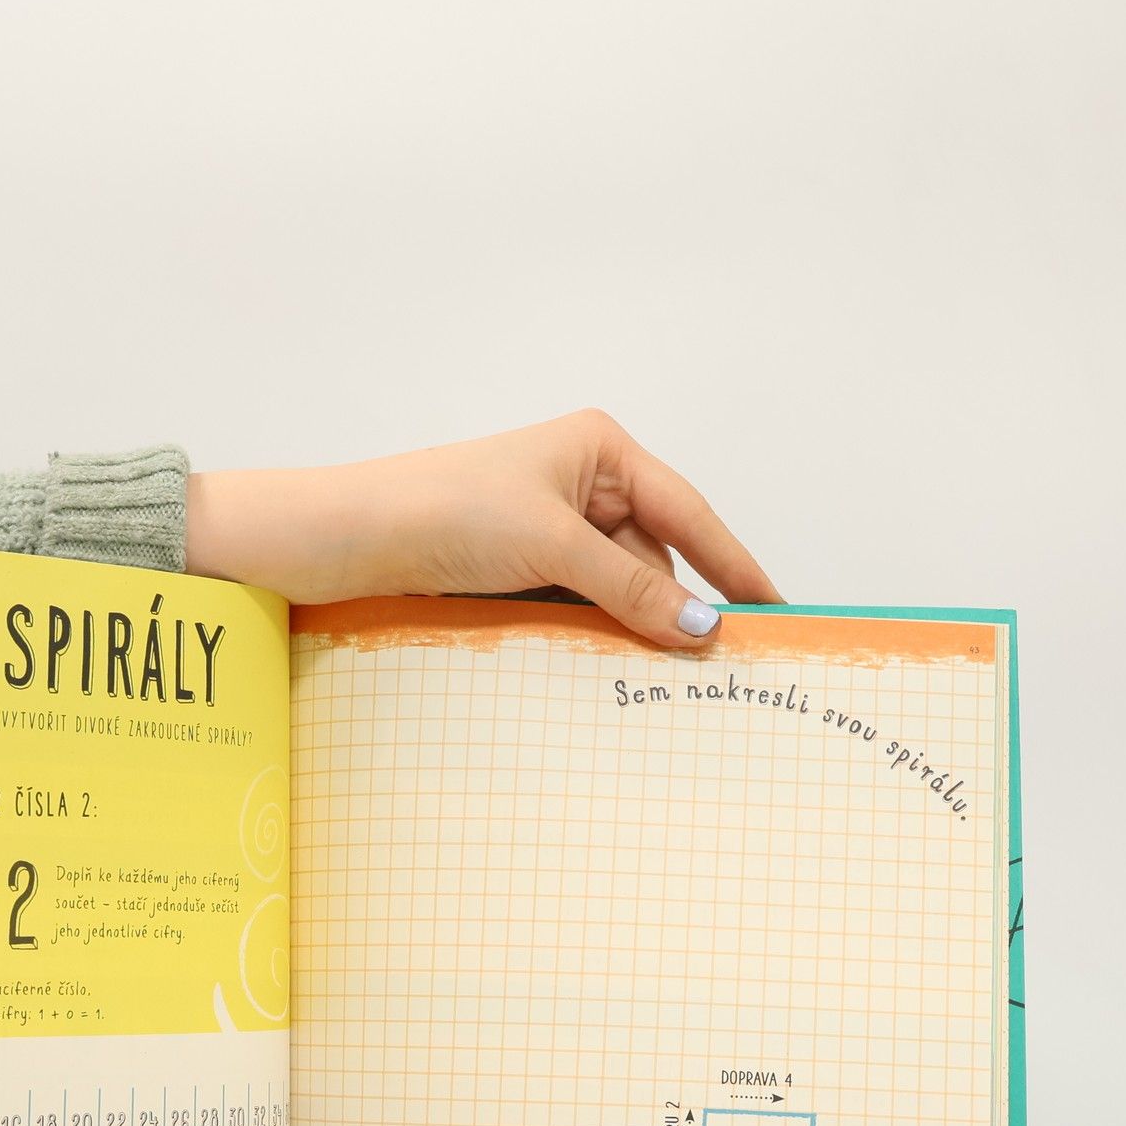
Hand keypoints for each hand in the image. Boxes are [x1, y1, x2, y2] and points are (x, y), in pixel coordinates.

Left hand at [186, 409, 781, 645]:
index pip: (688, 512)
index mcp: (599, 449)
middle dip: (678, 605)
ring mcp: (546, 526)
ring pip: (614, 586)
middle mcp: (579, 481)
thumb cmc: (446, 511)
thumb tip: (702, 628)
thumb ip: (632, 587)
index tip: (776, 611)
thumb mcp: (554, 546)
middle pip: (654, 554)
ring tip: (662, 677)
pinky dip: (591, 633)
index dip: (734, 565)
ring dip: (630, 627)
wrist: (350, 537)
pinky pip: (576, 604)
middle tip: (720, 665)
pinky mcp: (515, 567)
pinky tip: (606, 667)